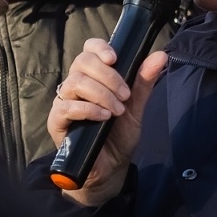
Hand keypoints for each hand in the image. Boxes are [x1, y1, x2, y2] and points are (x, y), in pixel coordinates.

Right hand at [47, 39, 168, 205]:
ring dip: (101, 94)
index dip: (100, 48)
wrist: (110, 168)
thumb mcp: (136, 108)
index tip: (115, 59)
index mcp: (93, 77)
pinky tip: (103, 117)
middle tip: (125, 95)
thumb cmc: (119, 136)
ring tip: (117, 111)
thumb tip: (160, 56)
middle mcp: (76, 85)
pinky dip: (88, 109)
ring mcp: (64, 102)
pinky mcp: (56, 121)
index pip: (89, 49)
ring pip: (75, 82)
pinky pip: (66, 107)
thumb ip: (144, 83)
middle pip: (82, 61)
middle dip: (108, 76)